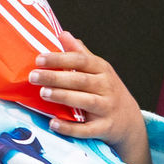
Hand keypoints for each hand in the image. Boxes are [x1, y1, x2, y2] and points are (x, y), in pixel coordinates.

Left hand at [32, 31, 150, 163]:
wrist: (129, 120)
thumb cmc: (107, 90)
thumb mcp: (98, 70)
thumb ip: (80, 53)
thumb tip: (62, 34)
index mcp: (103, 69)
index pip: (81, 60)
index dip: (60, 58)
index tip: (39, 59)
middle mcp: (106, 87)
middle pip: (80, 80)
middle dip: (56, 77)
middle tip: (34, 76)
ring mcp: (107, 108)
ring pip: (85, 101)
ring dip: (63, 97)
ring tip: (43, 93)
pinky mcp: (105, 128)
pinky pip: (86, 129)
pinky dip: (70, 127)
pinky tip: (53, 123)